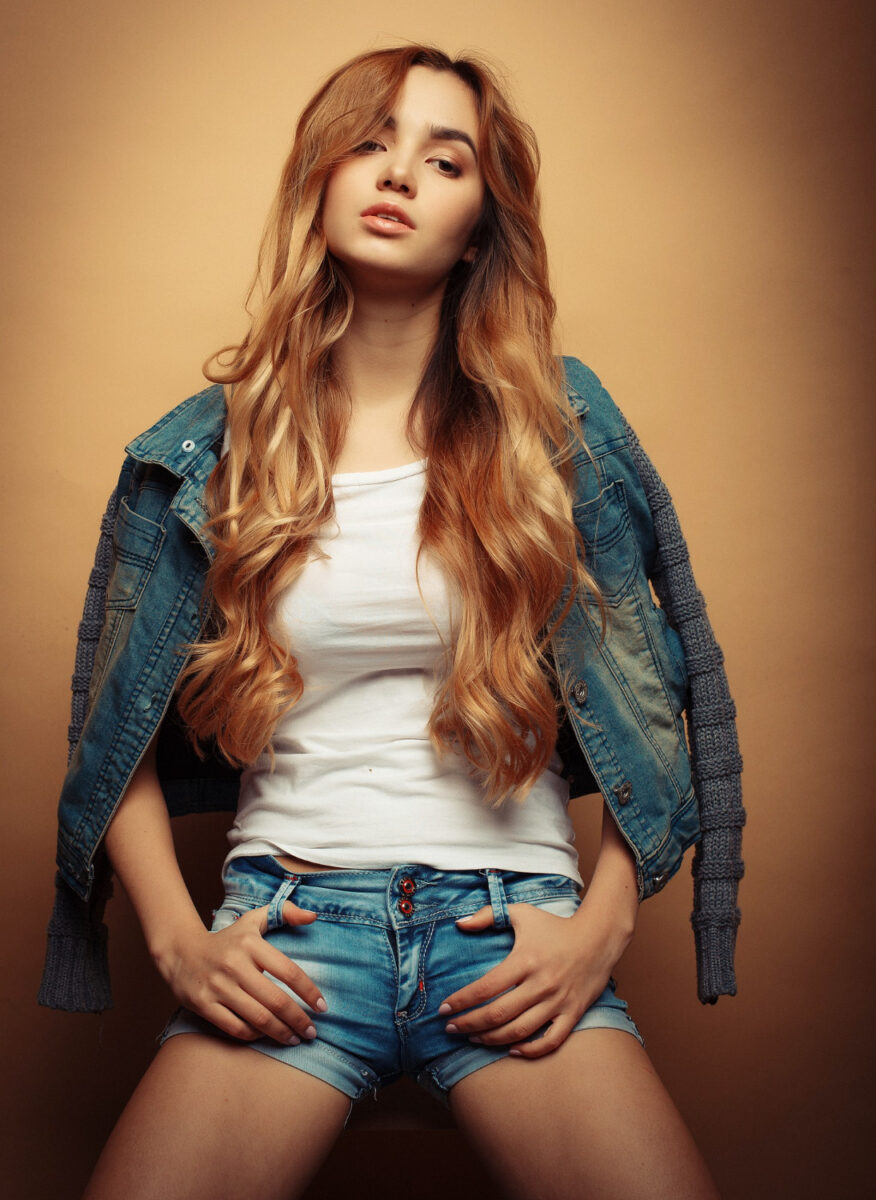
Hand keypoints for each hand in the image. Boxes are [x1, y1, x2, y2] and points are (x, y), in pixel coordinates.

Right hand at [154, 900, 326, 1045]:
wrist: (180, 951)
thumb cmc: (226, 939)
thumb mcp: (253, 920)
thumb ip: (284, 912)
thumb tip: (313, 916)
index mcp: (250, 944)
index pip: (288, 971)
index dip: (308, 992)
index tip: (322, 1007)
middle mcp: (235, 965)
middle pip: (275, 1001)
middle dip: (298, 1020)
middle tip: (312, 1032)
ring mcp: (218, 987)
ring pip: (258, 1019)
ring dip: (281, 1033)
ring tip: (295, 1039)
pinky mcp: (204, 1005)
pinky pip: (235, 1028)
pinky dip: (254, 1036)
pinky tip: (266, 1036)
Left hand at [438, 898, 633, 1058]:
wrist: (599, 938)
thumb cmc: (555, 926)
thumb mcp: (522, 913)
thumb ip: (488, 915)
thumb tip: (460, 923)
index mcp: (525, 960)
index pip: (486, 987)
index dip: (462, 1001)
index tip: (444, 1009)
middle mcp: (541, 984)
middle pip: (498, 1015)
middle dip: (469, 1024)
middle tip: (451, 1028)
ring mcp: (558, 1002)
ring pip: (519, 1031)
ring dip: (492, 1039)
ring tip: (473, 1037)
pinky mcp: (573, 1013)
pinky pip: (551, 1041)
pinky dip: (531, 1051)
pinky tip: (512, 1050)